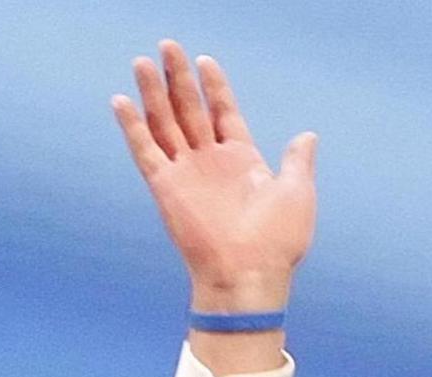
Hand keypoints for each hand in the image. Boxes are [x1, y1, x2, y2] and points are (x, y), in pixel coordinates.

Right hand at [112, 41, 316, 309]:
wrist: (249, 274)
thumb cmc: (278, 241)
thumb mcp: (297, 193)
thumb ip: (298, 162)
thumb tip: (308, 137)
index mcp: (242, 160)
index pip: (224, 113)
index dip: (215, 88)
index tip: (206, 62)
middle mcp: (210, 162)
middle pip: (189, 109)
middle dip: (178, 78)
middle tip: (168, 46)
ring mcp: (186, 173)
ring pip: (165, 122)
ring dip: (153, 93)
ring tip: (143, 62)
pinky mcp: (166, 187)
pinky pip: (145, 150)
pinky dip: (133, 126)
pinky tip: (122, 100)